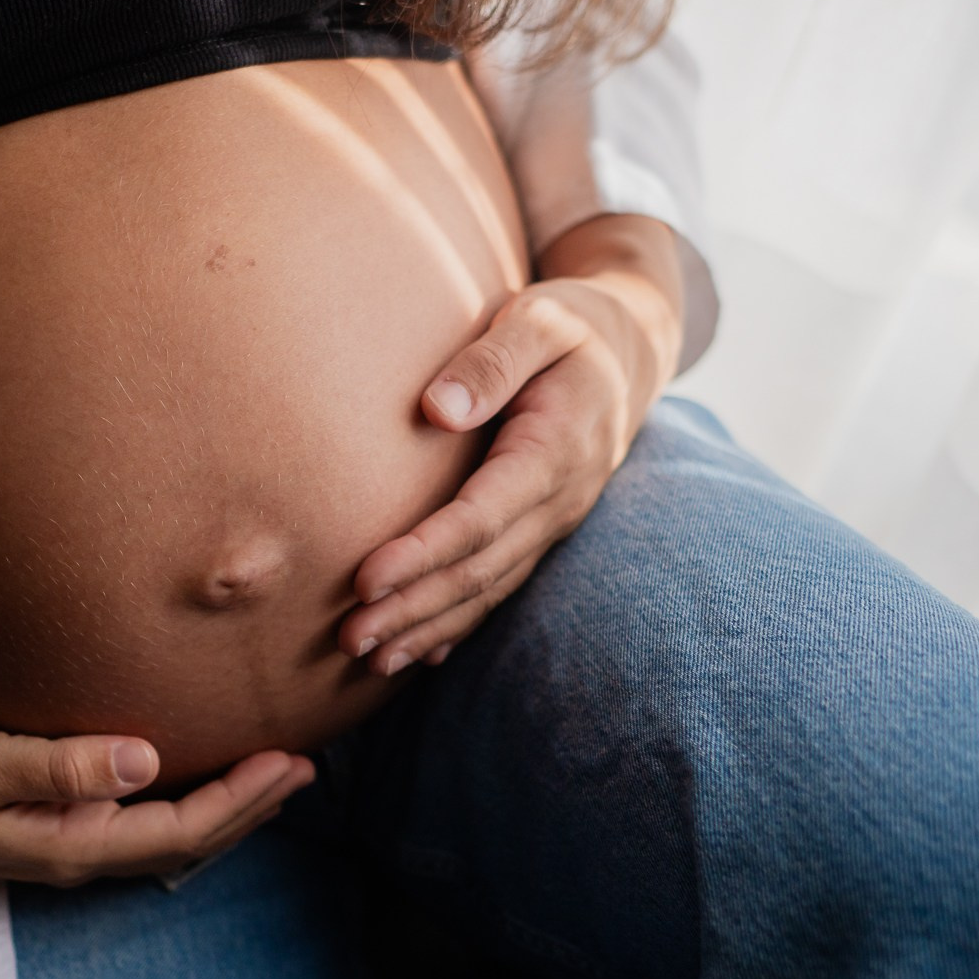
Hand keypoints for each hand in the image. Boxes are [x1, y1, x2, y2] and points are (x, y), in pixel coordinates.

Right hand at [0, 717, 315, 886]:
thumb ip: (61, 764)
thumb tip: (147, 760)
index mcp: (68, 843)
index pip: (181, 830)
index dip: (242, 799)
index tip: (294, 761)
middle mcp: (73, 853)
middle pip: (185, 841)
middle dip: (250, 806)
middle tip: (308, 765)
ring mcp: (59, 842)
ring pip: (164, 835)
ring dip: (221, 806)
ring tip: (268, 775)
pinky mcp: (44, 823)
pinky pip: (134, 821)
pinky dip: (178, 800)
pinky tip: (188, 775)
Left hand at [340, 215, 683, 672]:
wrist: (628, 347)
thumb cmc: (571, 325)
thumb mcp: (539, 319)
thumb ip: (492, 360)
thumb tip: (437, 409)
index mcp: (555, 451)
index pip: (479, 518)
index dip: (421, 554)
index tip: (364, 580)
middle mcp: (558, 501)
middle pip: (478, 570)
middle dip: (412, 608)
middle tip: (349, 638)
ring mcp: (553, 523)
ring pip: (487, 589)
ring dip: (428, 626)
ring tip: (369, 659)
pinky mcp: (540, 530)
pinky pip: (498, 586)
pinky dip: (457, 624)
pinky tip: (417, 653)